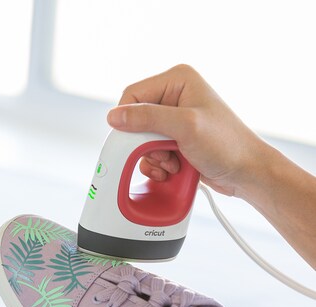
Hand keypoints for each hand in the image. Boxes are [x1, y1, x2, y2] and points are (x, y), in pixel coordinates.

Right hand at [107, 64, 270, 198]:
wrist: (245, 172)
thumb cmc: (227, 144)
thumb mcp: (185, 126)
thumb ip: (148, 119)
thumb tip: (114, 117)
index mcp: (177, 80)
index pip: (132, 96)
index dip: (128, 121)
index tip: (132, 142)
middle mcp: (173, 97)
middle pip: (135, 121)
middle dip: (144, 144)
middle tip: (163, 154)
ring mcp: (173, 121)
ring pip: (140, 141)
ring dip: (152, 158)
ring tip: (173, 163)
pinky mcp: (173, 140)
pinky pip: (149, 153)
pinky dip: (156, 165)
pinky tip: (173, 169)